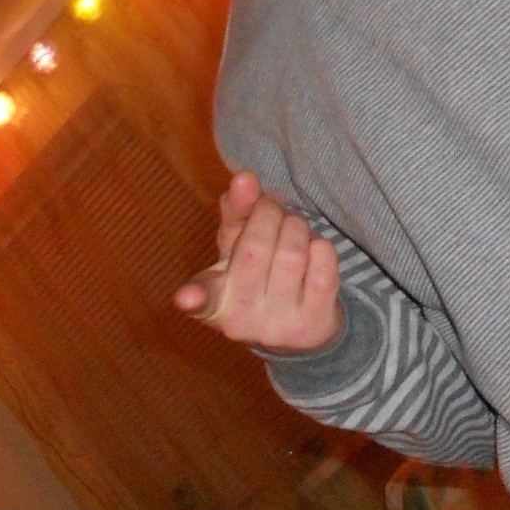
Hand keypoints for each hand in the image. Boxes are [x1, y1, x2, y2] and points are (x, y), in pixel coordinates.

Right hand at [173, 171, 343, 352]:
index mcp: (215, 300)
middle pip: (255, 248)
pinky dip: (320, 245)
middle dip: (269, 213)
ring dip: (296, 225)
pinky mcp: (315, 323)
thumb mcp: (237, 247)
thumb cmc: (260, 277)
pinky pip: (322, 264)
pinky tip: (313, 250)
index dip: (194, 296)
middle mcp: (242, 320)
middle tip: (274, 207)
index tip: (187, 297)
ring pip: (292, 253)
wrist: (302, 331)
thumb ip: (237, 212)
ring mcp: (280, 326)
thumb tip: (244, 178)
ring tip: (293, 226)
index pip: (202, 297)